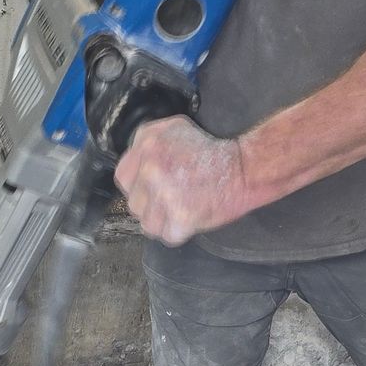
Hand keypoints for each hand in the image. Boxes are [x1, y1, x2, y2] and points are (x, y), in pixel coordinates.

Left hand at [114, 117, 253, 246]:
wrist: (243, 168)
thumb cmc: (211, 151)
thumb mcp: (174, 128)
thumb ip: (146, 140)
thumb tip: (133, 160)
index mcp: (147, 146)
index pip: (122, 178)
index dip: (138, 187)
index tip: (152, 189)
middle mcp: (151, 169)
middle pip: (134, 204)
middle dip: (151, 206)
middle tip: (172, 200)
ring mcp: (165, 195)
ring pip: (148, 224)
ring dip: (163, 222)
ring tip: (181, 211)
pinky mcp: (181, 217)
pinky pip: (167, 236)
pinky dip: (179, 232)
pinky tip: (190, 219)